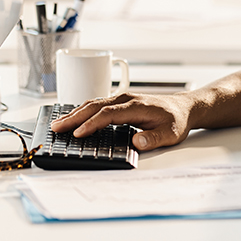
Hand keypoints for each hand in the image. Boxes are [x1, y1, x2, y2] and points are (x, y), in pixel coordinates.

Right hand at [50, 92, 191, 150]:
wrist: (184, 108)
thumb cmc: (176, 120)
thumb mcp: (171, 134)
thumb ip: (154, 139)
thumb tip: (137, 141)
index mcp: (137, 106)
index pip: (108, 114)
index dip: (92, 124)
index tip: (78, 134)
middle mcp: (126, 99)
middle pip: (95, 106)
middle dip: (74, 117)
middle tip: (56, 128)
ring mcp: (122, 99)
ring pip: (94, 103)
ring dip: (75, 113)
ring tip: (58, 123)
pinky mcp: (120, 102)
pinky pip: (97, 104)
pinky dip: (82, 111)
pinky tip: (73, 117)